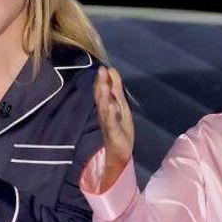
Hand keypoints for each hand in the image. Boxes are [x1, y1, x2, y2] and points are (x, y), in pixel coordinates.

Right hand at [94, 66, 133, 188]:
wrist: (119, 153)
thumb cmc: (120, 128)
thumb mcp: (120, 106)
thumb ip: (116, 90)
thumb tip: (111, 71)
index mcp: (106, 107)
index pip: (102, 91)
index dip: (102, 80)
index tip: (103, 68)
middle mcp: (104, 114)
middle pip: (101, 98)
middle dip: (101, 85)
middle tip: (101, 71)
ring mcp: (108, 124)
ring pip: (105, 109)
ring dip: (104, 97)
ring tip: (105, 86)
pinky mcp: (113, 133)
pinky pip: (111, 123)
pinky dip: (111, 114)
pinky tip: (111, 106)